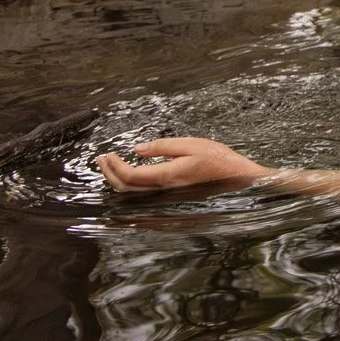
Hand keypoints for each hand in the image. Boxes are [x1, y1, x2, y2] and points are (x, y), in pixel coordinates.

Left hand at [95, 137, 273, 192]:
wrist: (238, 179)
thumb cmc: (218, 159)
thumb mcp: (191, 144)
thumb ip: (163, 146)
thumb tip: (137, 150)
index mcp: (167, 176)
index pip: (130, 176)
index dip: (114, 166)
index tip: (107, 153)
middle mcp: (164, 191)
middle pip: (127, 189)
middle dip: (110, 174)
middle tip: (101, 159)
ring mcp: (167, 196)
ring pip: (134, 194)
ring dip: (118, 180)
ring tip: (111, 166)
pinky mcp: (172, 196)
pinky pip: (144, 194)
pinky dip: (131, 185)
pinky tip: (131, 175)